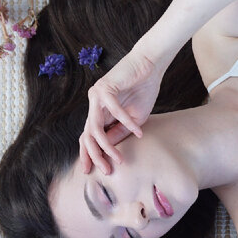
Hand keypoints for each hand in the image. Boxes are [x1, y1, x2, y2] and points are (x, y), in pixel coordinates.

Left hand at [80, 51, 164, 174]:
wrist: (150, 67)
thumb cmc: (143, 91)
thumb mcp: (133, 120)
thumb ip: (119, 133)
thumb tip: (107, 149)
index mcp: (99, 112)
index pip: (87, 136)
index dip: (87, 154)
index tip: (90, 171)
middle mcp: (94, 104)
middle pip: (87, 135)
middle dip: (94, 155)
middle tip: (105, 170)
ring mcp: (96, 96)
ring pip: (95, 127)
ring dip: (107, 146)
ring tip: (119, 159)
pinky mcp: (105, 88)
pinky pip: (114, 111)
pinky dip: (127, 123)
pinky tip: (139, 132)